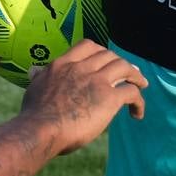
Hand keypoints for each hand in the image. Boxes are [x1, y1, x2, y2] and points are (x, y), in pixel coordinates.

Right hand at [20, 41, 146, 154]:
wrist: (40, 129)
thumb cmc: (34, 115)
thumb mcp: (34, 88)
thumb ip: (39, 77)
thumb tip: (33, 70)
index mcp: (63, 64)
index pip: (87, 46)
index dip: (101, 52)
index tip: (106, 60)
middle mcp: (81, 68)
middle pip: (109, 55)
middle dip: (121, 63)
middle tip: (130, 73)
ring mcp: (97, 81)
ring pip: (124, 67)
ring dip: (136, 76)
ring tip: (141, 85)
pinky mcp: (109, 98)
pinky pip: (131, 92)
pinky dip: (138, 101)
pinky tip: (137, 113)